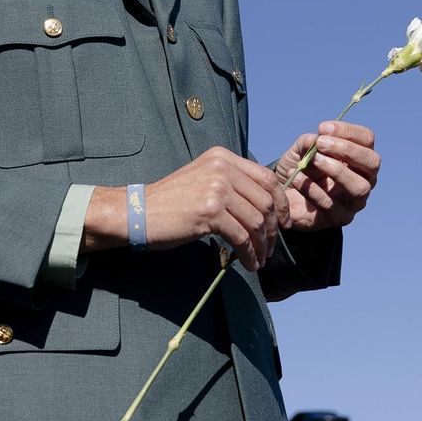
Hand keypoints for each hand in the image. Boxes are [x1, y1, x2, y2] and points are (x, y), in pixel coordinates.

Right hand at [86, 147, 283, 269]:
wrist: (139, 212)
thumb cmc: (171, 201)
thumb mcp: (203, 179)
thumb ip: (231, 183)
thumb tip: (265, 205)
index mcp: (222, 157)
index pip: (266, 178)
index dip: (280, 203)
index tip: (281, 223)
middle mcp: (222, 168)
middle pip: (265, 201)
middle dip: (271, 230)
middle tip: (269, 247)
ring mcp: (216, 188)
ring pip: (256, 221)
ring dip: (262, 245)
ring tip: (259, 258)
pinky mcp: (210, 211)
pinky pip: (241, 237)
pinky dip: (249, 253)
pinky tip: (248, 263)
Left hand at [274, 120, 378, 230]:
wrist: (280, 197)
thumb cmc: (297, 169)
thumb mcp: (299, 151)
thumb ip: (308, 142)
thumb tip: (316, 138)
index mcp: (358, 158)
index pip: (367, 140)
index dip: (349, 131)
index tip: (323, 128)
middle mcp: (363, 179)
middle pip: (372, 163)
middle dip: (348, 150)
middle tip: (321, 144)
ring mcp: (354, 201)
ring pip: (359, 187)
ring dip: (337, 170)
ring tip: (313, 160)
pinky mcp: (339, 217)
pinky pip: (331, 204)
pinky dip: (312, 188)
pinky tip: (297, 177)